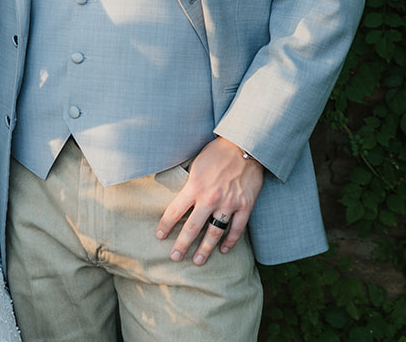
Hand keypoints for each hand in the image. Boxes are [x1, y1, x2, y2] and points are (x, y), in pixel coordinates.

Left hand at [155, 137, 264, 264]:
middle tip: (175, 257)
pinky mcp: (245, 206)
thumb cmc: (217, 152)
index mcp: (195, 186)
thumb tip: (176, 193)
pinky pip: (237, 229)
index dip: (165, 225)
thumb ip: (188, 181)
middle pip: (192, 228)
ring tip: (198, 260)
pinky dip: (230, 241)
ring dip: (205, 249)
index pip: (175, 211)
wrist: (245, 145)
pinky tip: (223, 250)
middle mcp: (210, 198)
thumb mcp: (196, 163)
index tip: (160, 235)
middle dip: (182, 244)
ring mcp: (229, 203)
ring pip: (214, 232)